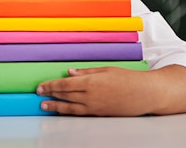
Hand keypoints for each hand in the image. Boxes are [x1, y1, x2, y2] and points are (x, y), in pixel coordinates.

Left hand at [36, 65, 185, 115]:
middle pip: (65, 96)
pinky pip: (81, 114)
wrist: (147, 94)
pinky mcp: (100, 115)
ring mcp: (96, 108)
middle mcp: (92, 96)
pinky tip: (62, 111)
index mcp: (92, 82)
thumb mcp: (106, 70)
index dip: (50, 86)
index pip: (65, 85)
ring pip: (71, 108)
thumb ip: (86, 72)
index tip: (40, 86)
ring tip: (45, 106)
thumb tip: (70, 72)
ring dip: (56, 107)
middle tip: (38, 95)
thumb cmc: (129, 79)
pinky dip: (69, 112)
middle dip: (50, 95)